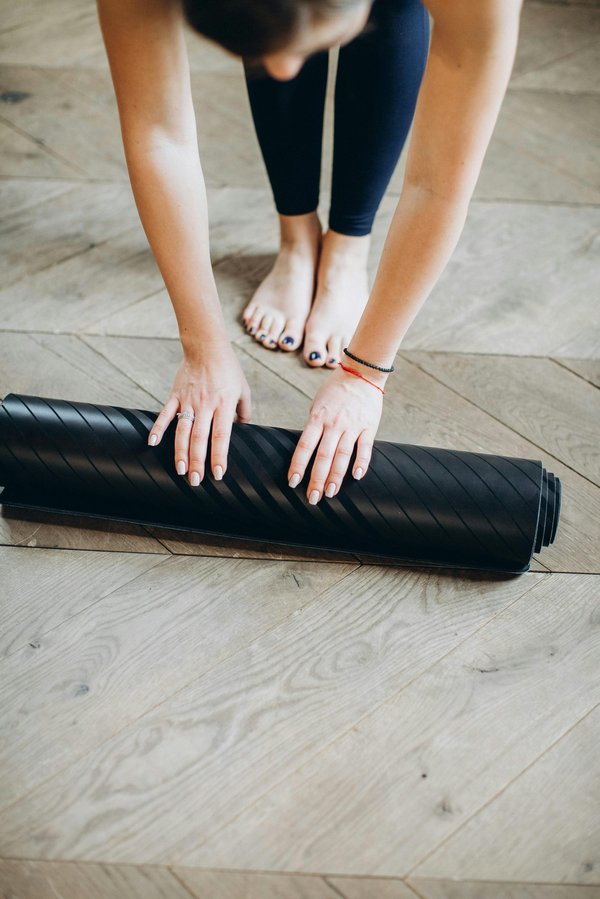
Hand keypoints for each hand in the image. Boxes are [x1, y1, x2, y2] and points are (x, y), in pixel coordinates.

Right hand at [147, 342, 251, 484]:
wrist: (206, 346)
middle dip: (197, 462)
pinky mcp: (175, 395)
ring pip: (182, 431)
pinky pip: (165, 414)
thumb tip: (244, 429)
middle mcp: (205, 405)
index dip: (219, 456)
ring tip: (180, 471)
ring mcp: (188, 401)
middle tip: (195, 481)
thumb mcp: (243, 389)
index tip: (218, 474)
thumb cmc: (228, 369)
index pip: (221, 436)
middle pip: (199, 438)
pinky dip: (157, 428)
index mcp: (224, 405)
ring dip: (179, 453)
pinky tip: (152, 443)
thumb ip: (244, 411)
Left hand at [288, 366, 384, 503]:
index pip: (304, 446)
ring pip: (342, 456)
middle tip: (312, 498)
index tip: (293, 482)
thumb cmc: (336, 390)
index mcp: (317, 418)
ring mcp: (352, 426)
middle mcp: (333, 424)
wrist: (361, 373)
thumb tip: (307, 448)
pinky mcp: (368, 427)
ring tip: (330, 494)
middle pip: (323, 456)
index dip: (298, 465)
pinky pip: (365, 448)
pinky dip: (361, 463)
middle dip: (317, 480)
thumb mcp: (317, 405)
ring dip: (336, 477)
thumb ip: (313, 425)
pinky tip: (357, 477)